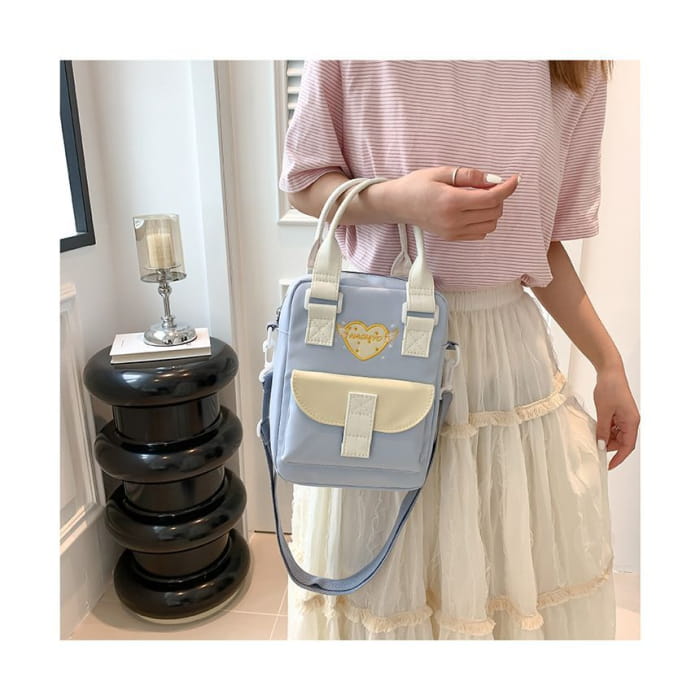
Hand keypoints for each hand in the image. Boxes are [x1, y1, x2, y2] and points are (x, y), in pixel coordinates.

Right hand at [383, 166, 519, 240]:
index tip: (515, 178)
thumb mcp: (442, 172)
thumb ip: (469, 175)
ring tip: (480, 197)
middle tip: (488, 184)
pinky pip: (480, 233)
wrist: (399, 204)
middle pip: (494, 211)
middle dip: (499, 197)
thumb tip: (494, 179)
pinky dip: (484, 221)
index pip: (491, 198)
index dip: (508, 188)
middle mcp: (454, 220)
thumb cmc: (417, 185)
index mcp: (451, 201)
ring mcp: (453, 232)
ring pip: (490, 224)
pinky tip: (474, 210)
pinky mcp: (452, 237)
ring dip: (492, 210)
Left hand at [593, 365, 639, 469]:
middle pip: (622, 441)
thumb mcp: (604, 411)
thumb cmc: (610, 387)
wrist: (609, 371)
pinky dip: (605, 429)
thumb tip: (601, 445)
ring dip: (606, 437)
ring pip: (616, 435)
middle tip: (594, 447)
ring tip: (593, 436)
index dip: (619, 458)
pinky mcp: (618, 412)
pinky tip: (595, 428)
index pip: (628, 446)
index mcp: (632, 422)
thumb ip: (603, 429)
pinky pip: (613, 426)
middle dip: (609, 446)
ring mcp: (625, 416)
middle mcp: (631, 421)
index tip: (609, 466)